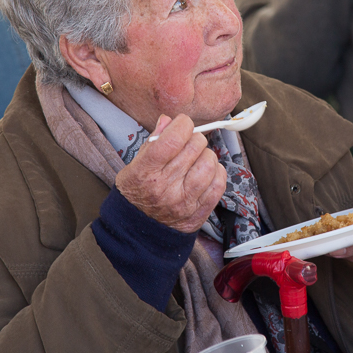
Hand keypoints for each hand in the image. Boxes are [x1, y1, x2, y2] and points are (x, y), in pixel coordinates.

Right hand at [115, 114, 226, 232]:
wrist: (138, 232)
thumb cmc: (136, 194)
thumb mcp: (134, 165)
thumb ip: (153, 142)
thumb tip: (169, 120)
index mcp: (146, 172)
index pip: (173, 139)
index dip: (183, 124)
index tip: (182, 124)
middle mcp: (165, 187)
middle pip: (194, 147)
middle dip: (194, 138)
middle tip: (188, 143)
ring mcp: (184, 202)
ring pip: (209, 163)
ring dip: (206, 155)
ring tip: (197, 158)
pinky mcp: (198, 213)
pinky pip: (218, 184)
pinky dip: (217, 172)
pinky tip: (207, 172)